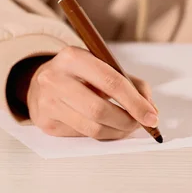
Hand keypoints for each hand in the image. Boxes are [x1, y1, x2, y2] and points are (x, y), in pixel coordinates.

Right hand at [26, 46, 157, 139]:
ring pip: (92, 128)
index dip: (135, 102)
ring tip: (127, 127)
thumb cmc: (79, 73)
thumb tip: (150, 109)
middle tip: (140, 124)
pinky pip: (83, 135)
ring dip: (117, 132)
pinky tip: (107, 126)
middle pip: (99, 110)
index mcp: (73, 57)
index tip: (151, 115)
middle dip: (127, 121)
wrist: (40, 81)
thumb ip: (130, 83)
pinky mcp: (46, 123)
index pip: (110, 82)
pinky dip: (102, 134)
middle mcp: (55, 79)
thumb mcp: (102, 65)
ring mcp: (47, 103)